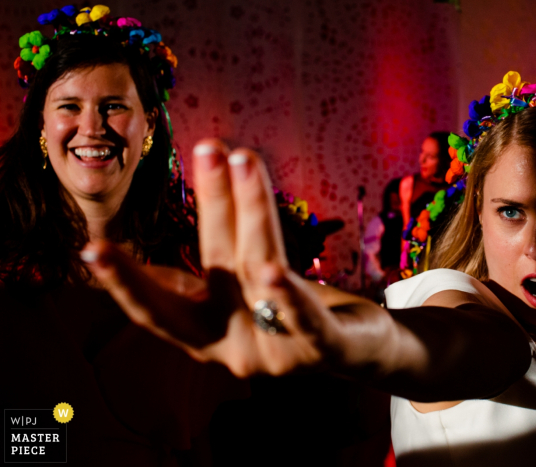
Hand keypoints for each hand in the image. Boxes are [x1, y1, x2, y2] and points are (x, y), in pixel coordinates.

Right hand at [83, 140, 342, 376]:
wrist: (358, 354)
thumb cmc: (287, 319)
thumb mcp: (237, 303)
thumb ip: (198, 287)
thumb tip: (148, 264)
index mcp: (208, 333)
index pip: (159, 308)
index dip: (127, 281)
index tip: (93, 247)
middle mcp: (235, 346)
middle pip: (219, 267)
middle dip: (212, 205)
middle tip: (208, 147)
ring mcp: (277, 352)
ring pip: (261, 273)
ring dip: (252, 215)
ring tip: (243, 163)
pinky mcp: (322, 350)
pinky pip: (306, 322)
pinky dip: (289, 300)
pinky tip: (275, 272)